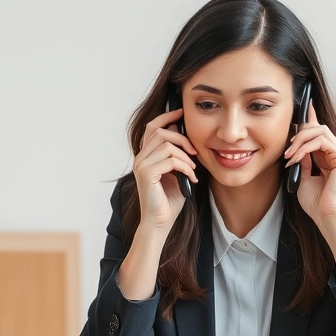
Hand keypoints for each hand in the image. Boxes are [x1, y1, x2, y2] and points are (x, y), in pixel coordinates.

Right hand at [133, 108, 198, 233]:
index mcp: (146, 156)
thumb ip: (177, 157)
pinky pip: (170, 160)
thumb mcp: (176, 174)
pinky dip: (185, 167)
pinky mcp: (147, 174)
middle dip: (182, 138)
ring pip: (167, 145)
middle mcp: (140, 158)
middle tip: (195, 152)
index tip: (181, 112)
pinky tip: (191, 178)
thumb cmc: (169, 201)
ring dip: (186, 156)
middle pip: (160, 132)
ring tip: (193, 169)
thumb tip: (187, 141)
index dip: (166, 117)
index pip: (152, 127)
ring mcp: (141, 165)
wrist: (161, 223)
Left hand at [283, 102, 335, 229]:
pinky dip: (306, 147)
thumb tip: (297, 147)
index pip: (319, 132)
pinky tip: (296, 158)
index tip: (304, 106)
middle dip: (299, 132)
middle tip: (287, 148)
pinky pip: (322, 141)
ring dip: (300, 140)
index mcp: (328, 158)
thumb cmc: (316, 203)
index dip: (311, 118)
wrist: (326, 216)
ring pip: (320, 131)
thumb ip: (303, 161)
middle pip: (318, 128)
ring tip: (289, 155)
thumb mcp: (304, 177)